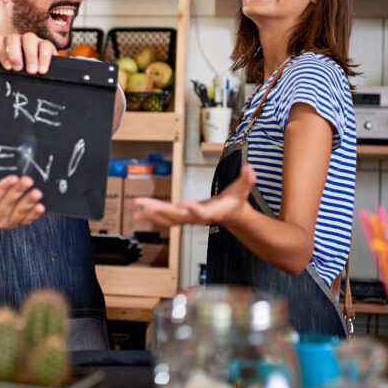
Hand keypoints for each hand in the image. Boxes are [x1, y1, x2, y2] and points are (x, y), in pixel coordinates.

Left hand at [0, 32, 55, 74]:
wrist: (30, 75)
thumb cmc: (9, 71)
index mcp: (3, 45)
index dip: (1, 52)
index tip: (6, 66)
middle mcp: (17, 40)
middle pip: (14, 39)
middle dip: (15, 53)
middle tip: (17, 68)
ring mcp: (32, 42)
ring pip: (30, 39)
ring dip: (31, 55)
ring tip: (31, 71)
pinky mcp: (46, 47)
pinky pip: (46, 46)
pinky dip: (45, 57)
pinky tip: (42, 69)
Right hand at [0, 175, 44, 228]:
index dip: (1, 190)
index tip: (11, 178)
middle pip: (6, 205)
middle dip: (18, 192)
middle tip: (27, 180)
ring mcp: (5, 222)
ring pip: (18, 213)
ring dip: (28, 203)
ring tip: (37, 192)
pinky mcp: (15, 223)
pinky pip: (26, 220)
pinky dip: (34, 214)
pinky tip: (40, 207)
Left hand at [133, 164, 256, 227]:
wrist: (232, 215)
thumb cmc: (236, 201)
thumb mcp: (243, 190)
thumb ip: (247, 179)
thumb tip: (250, 168)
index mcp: (213, 212)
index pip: (203, 212)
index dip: (194, 209)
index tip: (183, 204)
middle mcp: (198, 217)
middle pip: (178, 216)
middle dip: (162, 211)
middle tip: (146, 205)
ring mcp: (189, 219)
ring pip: (168, 219)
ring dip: (152, 214)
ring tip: (137, 208)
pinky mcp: (182, 218)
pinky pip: (165, 219)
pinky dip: (152, 216)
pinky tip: (138, 214)